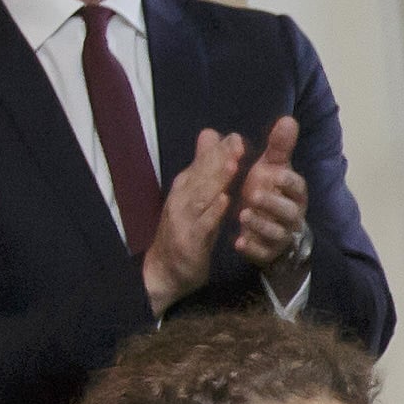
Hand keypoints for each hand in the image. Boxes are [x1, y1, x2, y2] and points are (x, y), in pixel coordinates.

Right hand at [141, 129, 246, 313]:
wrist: (166, 269)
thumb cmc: (186, 230)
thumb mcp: (195, 196)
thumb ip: (204, 166)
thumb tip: (210, 134)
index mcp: (185, 188)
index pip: (201, 165)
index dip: (217, 151)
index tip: (236, 137)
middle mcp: (182, 199)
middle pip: (201, 176)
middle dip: (218, 159)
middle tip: (238, 143)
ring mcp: (183, 219)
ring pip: (201, 196)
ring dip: (216, 180)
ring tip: (233, 165)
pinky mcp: (188, 240)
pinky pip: (202, 224)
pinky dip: (212, 212)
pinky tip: (224, 201)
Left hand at [231, 114, 308, 271]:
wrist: (270, 231)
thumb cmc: (271, 193)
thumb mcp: (272, 169)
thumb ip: (279, 147)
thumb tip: (288, 119)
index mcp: (293, 193)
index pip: (297, 186)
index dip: (286, 180)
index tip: (271, 173)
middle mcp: (291, 215)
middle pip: (289, 211)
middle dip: (272, 203)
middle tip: (253, 194)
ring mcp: (281, 235)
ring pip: (276, 232)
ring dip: (260, 224)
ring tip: (243, 214)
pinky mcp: (268, 252)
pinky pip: (263, 252)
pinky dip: (252, 247)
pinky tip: (238, 241)